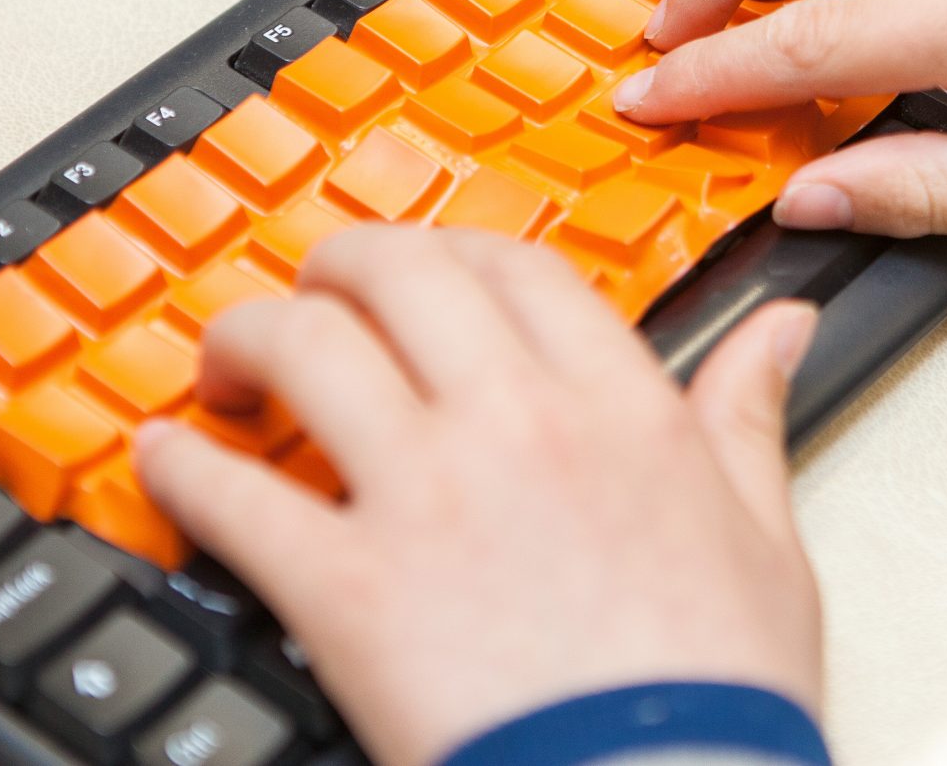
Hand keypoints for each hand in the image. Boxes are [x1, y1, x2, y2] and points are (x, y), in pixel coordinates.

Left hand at [134, 225, 822, 765]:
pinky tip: (165, 462)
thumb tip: (781, 329)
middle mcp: (514, 424)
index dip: (453, 252)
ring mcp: (425, 497)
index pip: (515, 267)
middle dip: (338, 267)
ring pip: (306, 351)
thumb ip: (749, 417)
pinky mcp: (348, 591)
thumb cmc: (718, 693)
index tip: (426, 271)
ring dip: (249, 340)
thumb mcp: (766, 540)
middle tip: (316, 296)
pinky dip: (183, 469)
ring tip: (230, 368)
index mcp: (619, 408)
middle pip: (396, 275)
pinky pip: (237, 498)